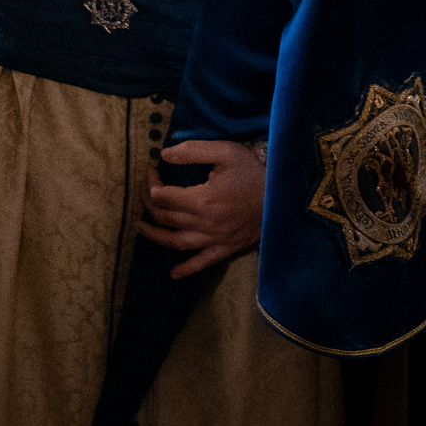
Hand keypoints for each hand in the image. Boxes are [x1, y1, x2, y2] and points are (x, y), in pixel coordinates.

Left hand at [136, 139, 264, 278]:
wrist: (285, 197)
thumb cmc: (254, 173)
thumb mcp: (225, 152)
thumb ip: (192, 151)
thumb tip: (164, 155)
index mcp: (202, 200)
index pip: (162, 195)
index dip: (151, 182)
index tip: (152, 171)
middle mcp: (205, 223)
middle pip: (165, 217)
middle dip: (149, 204)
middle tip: (144, 192)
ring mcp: (215, 239)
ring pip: (177, 242)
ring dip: (156, 235)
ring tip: (140, 227)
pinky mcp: (227, 249)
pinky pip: (203, 262)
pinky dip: (187, 269)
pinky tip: (173, 274)